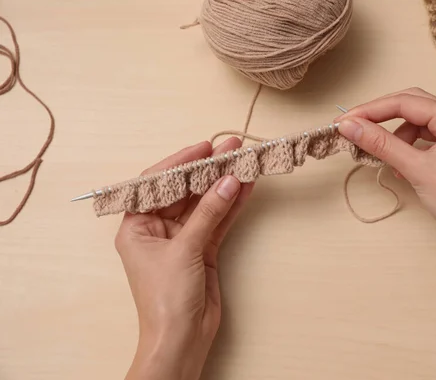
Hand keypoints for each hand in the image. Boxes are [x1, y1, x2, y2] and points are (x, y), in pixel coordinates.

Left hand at [115, 137, 253, 379]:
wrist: (181, 340)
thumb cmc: (165, 299)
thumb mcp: (184, 249)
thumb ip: (208, 213)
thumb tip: (228, 181)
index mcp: (137, 226)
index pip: (157, 184)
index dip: (180, 162)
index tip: (204, 146)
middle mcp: (158, 229)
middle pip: (185, 191)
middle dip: (208, 170)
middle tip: (232, 148)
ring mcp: (184, 239)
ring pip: (206, 204)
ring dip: (225, 184)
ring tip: (245, 161)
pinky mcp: (204, 249)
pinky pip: (219, 221)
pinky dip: (233, 205)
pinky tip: (247, 187)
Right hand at [336, 88, 435, 261]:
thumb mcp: (415, 169)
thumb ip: (381, 143)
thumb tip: (349, 126)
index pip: (406, 102)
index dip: (372, 110)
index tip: (345, 121)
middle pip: (412, 106)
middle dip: (382, 116)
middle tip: (354, 127)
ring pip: (417, 123)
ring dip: (396, 136)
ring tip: (385, 157)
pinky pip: (424, 139)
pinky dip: (407, 148)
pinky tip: (401, 168)